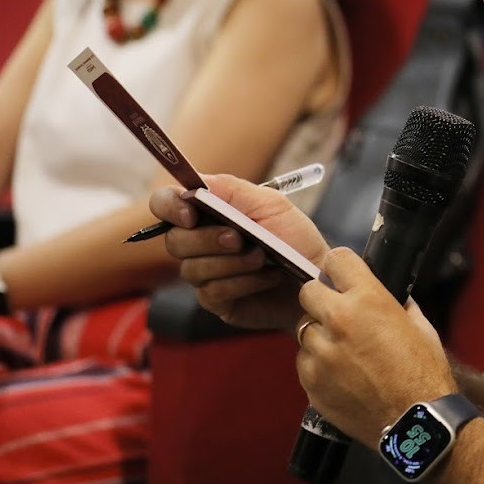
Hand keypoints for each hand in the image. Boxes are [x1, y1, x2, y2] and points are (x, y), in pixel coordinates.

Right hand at [149, 173, 330, 329]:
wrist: (317, 278)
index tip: (190, 214)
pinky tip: (267, 277)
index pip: (166, 205)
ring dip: (231, 262)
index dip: (169, 207)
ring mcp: (205, 274)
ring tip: (263, 258)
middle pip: (174, 241)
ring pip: (192, 269)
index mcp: (209, 213)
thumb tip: (196, 182)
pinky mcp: (216, 301)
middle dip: (208, 239)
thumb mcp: (271, 205)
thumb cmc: (295, 239)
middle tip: (240, 239)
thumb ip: (232, 190)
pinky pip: (212, 292)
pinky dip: (243, 282)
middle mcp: (200, 243)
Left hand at [295, 247, 457, 446]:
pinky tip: (340, 374)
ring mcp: (320, 353)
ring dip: (319, 335)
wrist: (415, 420)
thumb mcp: (419, 325)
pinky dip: (317, 364)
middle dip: (320, 298)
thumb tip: (388, 296)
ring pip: (303, 329)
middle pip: (306, 292)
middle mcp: (338, 321)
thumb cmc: (423, 371)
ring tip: (342, 351)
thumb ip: (397, 304)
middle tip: (336, 313)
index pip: (336, 259)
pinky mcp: (310, 382)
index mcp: (367, 300)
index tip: (340, 275)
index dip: (339, 266)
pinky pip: (304, 361)